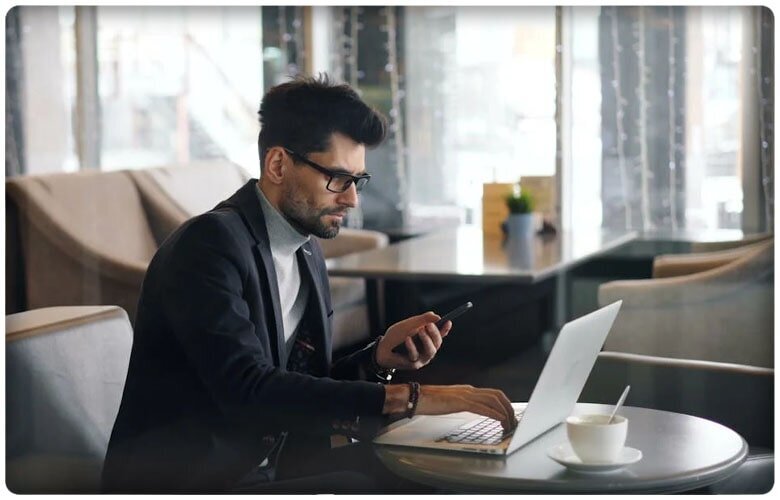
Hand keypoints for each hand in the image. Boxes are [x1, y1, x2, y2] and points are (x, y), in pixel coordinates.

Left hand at [375, 312, 452, 369]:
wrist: (382, 348)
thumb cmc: (396, 337)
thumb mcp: (408, 325)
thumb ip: (421, 320)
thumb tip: (436, 316)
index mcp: (427, 340)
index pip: (439, 334)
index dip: (445, 329)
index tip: (448, 321)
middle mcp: (427, 350)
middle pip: (437, 343)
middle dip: (435, 333)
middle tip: (429, 325)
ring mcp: (422, 358)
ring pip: (430, 351)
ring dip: (426, 340)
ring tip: (420, 331)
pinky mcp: (414, 364)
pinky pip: (415, 355)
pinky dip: (411, 346)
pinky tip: (407, 339)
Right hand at [383, 384, 516, 431]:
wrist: (416, 397)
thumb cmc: (430, 402)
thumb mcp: (451, 403)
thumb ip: (463, 404)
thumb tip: (475, 410)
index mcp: (468, 390)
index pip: (493, 394)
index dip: (505, 405)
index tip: (510, 416)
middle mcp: (469, 390)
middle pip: (498, 395)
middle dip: (509, 408)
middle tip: (514, 422)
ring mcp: (465, 395)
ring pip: (493, 400)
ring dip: (505, 413)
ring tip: (509, 425)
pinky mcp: (459, 402)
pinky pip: (482, 407)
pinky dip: (494, 414)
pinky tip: (500, 420)